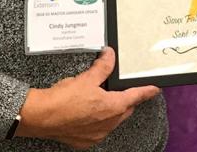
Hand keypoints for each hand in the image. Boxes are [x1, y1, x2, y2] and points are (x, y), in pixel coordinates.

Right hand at [16, 47, 159, 149]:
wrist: (41, 117)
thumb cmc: (63, 99)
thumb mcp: (86, 78)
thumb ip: (102, 66)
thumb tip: (109, 55)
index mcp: (111, 108)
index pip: (135, 97)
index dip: (146, 92)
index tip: (155, 89)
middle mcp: (107, 124)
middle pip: (124, 110)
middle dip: (127, 100)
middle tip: (125, 89)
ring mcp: (96, 134)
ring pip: (112, 120)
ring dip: (112, 110)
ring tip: (103, 98)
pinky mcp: (84, 140)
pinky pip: (98, 130)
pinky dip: (98, 120)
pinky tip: (89, 111)